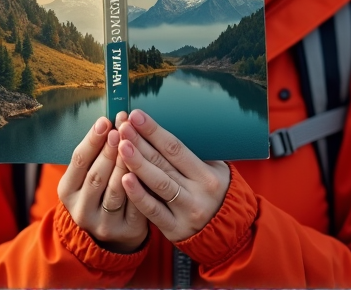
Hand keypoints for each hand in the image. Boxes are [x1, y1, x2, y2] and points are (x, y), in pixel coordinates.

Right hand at [57, 113, 147, 252]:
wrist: (113, 230)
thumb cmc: (101, 191)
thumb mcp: (88, 174)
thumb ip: (96, 152)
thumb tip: (112, 120)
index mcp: (68, 191)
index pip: (78, 161)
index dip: (92, 139)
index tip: (105, 120)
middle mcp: (82, 210)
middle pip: (96, 175)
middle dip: (110, 149)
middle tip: (121, 127)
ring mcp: (104, 223)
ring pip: (116, 189)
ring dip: (125, 163)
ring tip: (134, 142)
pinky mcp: (127, 231)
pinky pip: (136, 204)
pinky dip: (141, 183)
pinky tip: (148, 166)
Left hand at [117, 109, 229, 242]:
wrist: (230, 233)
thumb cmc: (217, 192)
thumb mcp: (216, 169)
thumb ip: (194, 153)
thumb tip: (166, 129)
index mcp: (206, 174)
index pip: (175, 148)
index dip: (154, 131)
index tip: (137, 116)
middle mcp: (197, 192)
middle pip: (163, 163)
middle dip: (141, 142)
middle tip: (123, 126)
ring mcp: (186, 212)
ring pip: (158, 184)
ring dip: (137, 163)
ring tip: (121, 146)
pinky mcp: (175, 230)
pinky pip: (154, 211)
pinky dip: (138, 195)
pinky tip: (124, 179)